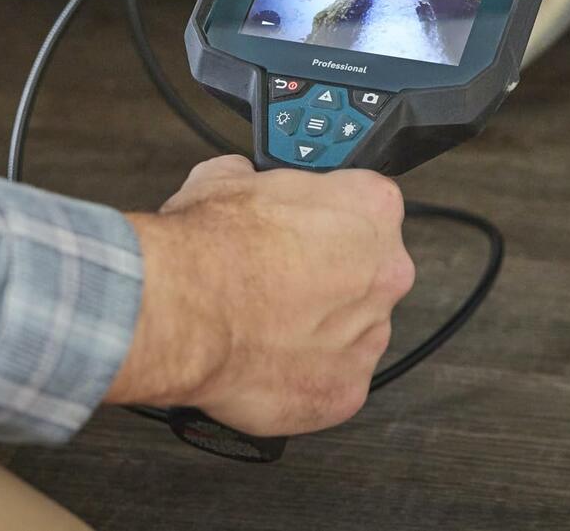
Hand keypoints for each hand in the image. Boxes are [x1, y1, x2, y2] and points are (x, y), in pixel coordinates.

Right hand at [106, 155, 414, 436]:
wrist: (183, 310)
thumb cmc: (209, 246)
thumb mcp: (227, 177)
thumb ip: (258, 179)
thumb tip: (244, 179)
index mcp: (372, 208)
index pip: (366, 207)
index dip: (327, 218)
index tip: (302, 230)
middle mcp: (386, 272)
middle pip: (367, 274)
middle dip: (327, 277)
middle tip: (278, 280)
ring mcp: (369, 337)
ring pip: (350, 332)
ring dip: (316, 330)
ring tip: (263, 325)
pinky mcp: (345, 392)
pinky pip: (330, 384)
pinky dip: (299, 377)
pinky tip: (262, 362)